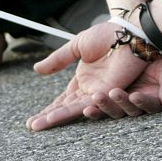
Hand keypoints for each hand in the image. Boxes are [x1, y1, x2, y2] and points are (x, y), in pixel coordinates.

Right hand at [26, 23, 161, 130]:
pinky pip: (88, 104)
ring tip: (38, 125)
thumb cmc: (108, 35)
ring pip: (74, 109)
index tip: (34, 118)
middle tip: (32, 127)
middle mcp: (91, 88)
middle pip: (67, 107)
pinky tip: (55, 117)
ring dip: (56, 117)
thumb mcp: (77, 46)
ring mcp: (100, 91)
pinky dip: (71, 111)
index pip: (64, 98)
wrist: (129, 33)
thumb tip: (36, 69)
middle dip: (49, 117)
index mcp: (85, 79)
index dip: (50, 108)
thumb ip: (58, 59)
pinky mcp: (108, 91)